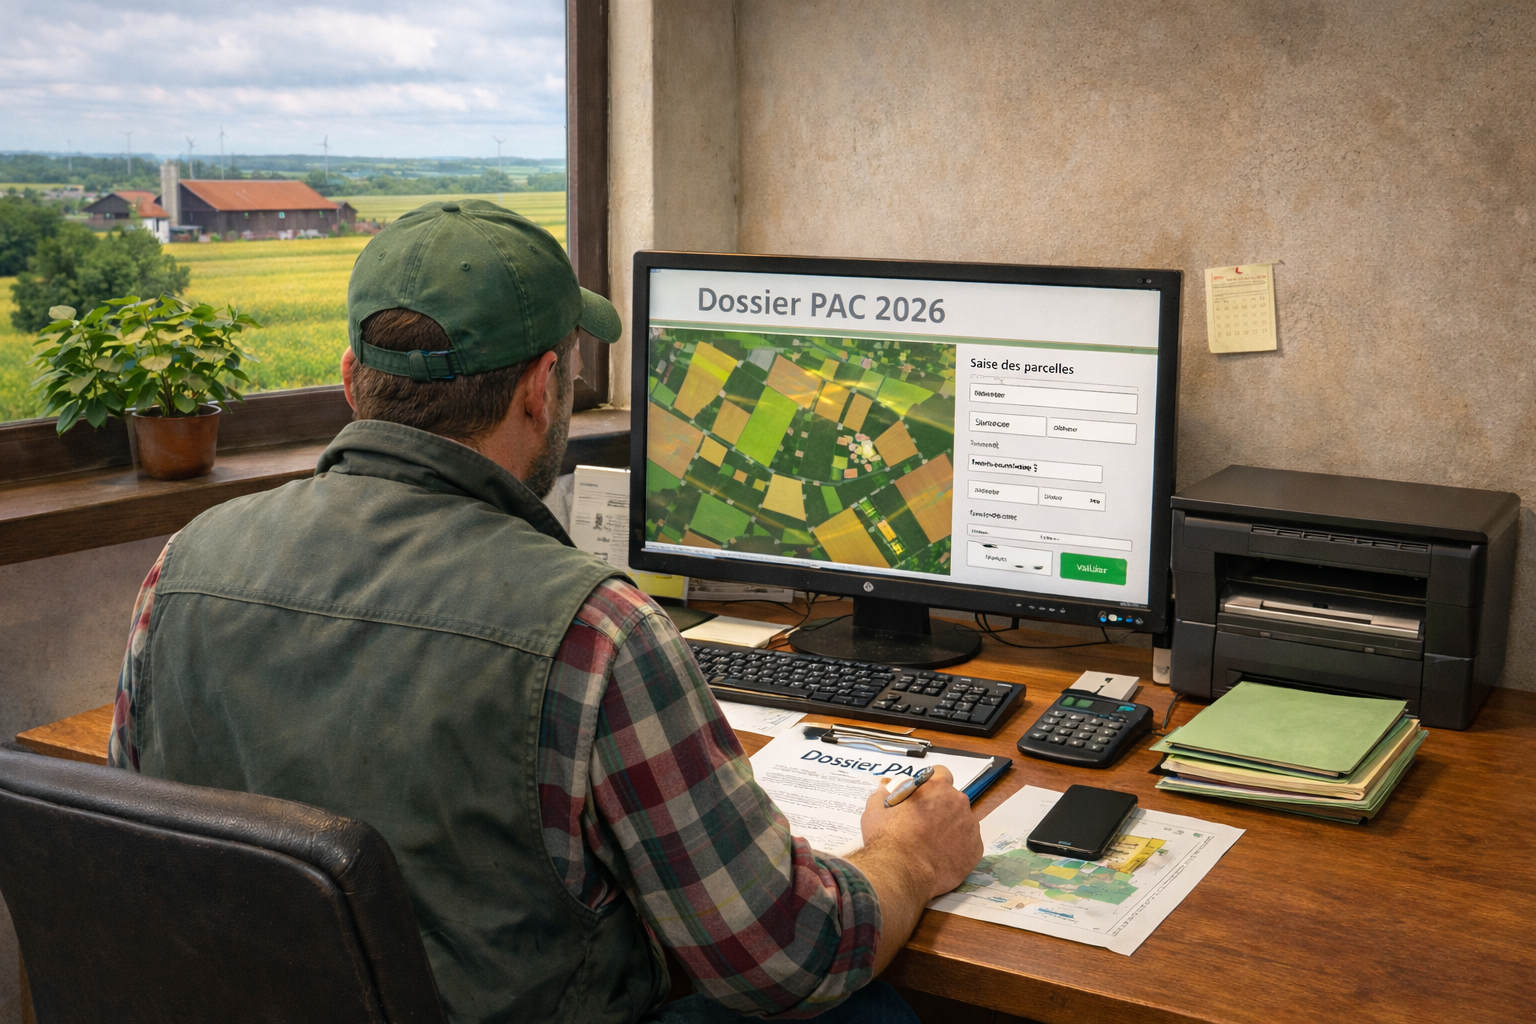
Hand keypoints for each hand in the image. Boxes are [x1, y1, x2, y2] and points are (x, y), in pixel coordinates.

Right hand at [860, 766, 982, 898]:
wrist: (900, 874)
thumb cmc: (887, 840)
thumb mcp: (875, 810)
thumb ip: (884, 795)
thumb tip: (886, 791)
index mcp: (936, 787)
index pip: (941, 773)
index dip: (932, 785)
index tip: (924, 796)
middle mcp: (958, 802)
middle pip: (952, 799)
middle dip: (941, 808)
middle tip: (923, 825)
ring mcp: (970, 827)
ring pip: (962, 822)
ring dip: (950, 828)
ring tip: (932, 845)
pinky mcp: (975, 850)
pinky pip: (968, 844)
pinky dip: (957, 848)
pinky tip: (941, 857)